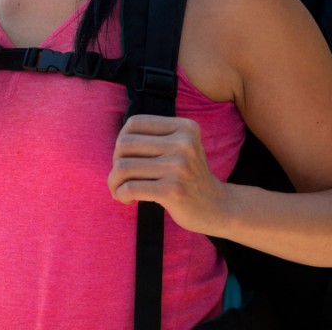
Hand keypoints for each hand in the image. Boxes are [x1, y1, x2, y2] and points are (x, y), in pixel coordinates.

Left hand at [108, 115, 230, 234]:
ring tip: (120, 190)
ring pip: (123, 167)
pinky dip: (120, 194)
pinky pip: (130, 188)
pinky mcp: (173, 191)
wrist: (218, 207)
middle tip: (123, 177)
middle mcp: (184, 143)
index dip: (122, 140)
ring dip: (114, 182)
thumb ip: (152, 138)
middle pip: (124, 144)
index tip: (127, 158)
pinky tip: (126, 200)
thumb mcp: (179, 147)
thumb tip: (116, 142)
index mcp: (185, 127)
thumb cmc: (187, 176)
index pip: (134, 123)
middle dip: (116, 162)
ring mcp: (179, 167)